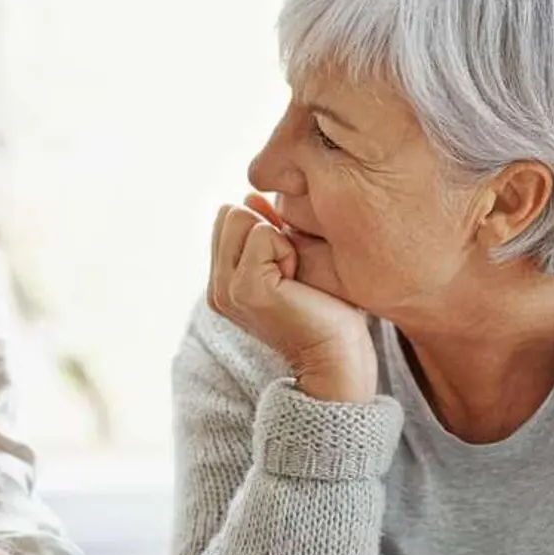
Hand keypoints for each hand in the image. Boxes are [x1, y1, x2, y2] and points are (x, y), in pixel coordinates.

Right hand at [207, 193, 378, 402]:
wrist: (337, 358)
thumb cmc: (325, 310)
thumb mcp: (290, 260)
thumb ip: (266, 229)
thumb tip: (249, 196)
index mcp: (222, 281)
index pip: (227, 218)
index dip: (264, 228)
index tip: (287, 266)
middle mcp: (216, 286)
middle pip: (229, 213)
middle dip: (268, 230)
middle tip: (291, 272)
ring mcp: (225, 288)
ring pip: (240, 217)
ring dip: (278, 240)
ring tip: (293, 277)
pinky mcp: (244, 288)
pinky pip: (262, 235)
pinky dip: (287, 251)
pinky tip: (296, 282)